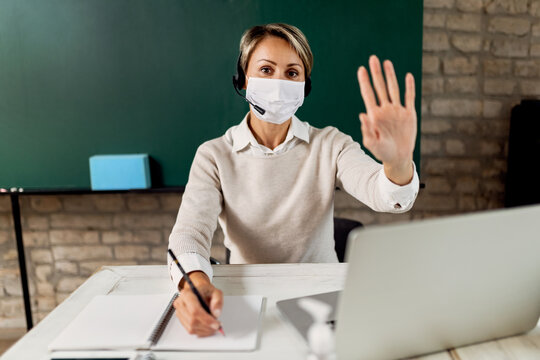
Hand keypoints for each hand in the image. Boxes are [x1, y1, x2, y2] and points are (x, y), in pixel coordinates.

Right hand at [173, 271, 222, 336]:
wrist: (198, 290)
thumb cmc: (205, 291)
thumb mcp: (215, 292)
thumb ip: (218, 301)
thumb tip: (216, 313)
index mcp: (187, 294)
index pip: (195, 311)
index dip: (206, 320)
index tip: (216, 324)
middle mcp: (180, 303)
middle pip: (192, 321)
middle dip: (207, 326)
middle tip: (217, 326)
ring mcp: (179, 312)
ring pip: (191, 327)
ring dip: (204, 330)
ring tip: (213, 327)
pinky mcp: (181, 319)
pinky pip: (190, 330)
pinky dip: (201, 331)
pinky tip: (207, 328)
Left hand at [357, 55, 416, 183]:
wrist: (398, 158)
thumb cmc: (382, 152)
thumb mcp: (372, 143)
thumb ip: (367, 130)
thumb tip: (362, 115)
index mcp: (375, 115)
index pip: (368, 95)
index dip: (364, 82)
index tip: (361, 69)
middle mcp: (385, 110)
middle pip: (380, 87)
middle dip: (376, 73)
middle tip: (372, 58)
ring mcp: (397, 111)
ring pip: (393, 89)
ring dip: (390, 75)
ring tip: (386, 62)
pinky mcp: (409, 114)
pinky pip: (409, 97)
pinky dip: (409, 87)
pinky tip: (407, 76)